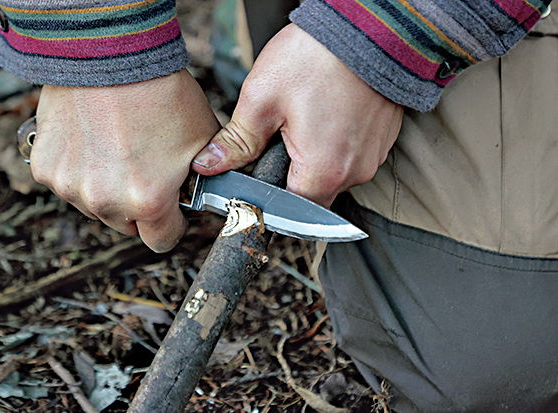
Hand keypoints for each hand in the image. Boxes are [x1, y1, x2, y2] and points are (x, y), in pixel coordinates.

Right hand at [30, 69, 219, 251]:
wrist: (109, 52)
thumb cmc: (159, 91)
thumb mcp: (204, 139)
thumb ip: (207, 178)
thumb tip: (208, 192)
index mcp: (147, 201)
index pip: (161, 241)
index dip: (170, 224)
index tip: (170, 209)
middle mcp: (105, 201)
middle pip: (127, 226)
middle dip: (138, 206)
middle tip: (145, 170)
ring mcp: (70, 186)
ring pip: (96, 206)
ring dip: (107, 189)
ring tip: (118, 149)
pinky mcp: (46, 169)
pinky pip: (69, 184)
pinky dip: (80, 171)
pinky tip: (93, 142)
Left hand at [192, 24, 402, 207]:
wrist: (368, 25)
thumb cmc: (316, 58)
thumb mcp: (262, 99)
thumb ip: (236, 142)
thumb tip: (209, 165)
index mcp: (324, 171)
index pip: (290, 210)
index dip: (268, 199)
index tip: (257, 180)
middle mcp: (355, 172)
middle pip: (313, 195)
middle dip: (290, 176)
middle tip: (277, 142)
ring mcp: (374, 156)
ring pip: (333, 175)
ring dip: (314, 159)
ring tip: (302, 121)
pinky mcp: (382, 139)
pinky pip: (351, 155)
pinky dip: (335, 144)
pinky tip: (324, 115)